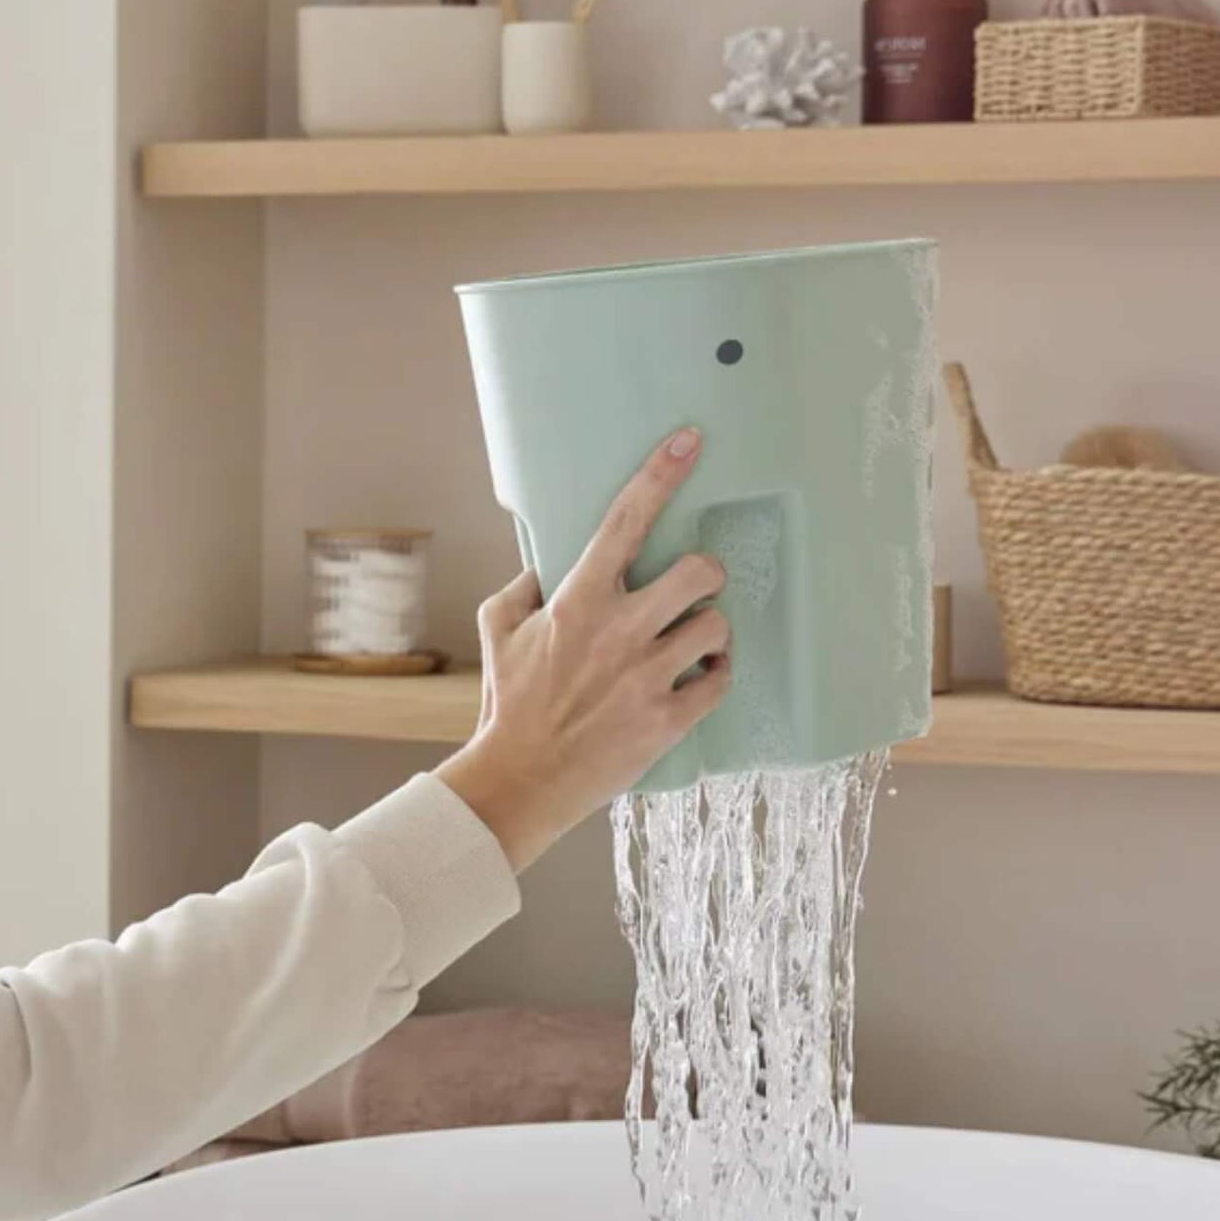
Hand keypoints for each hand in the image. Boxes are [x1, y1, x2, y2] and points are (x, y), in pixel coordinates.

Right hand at [435, 426, 730, 870]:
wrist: (521, 780)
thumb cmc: (509, 705)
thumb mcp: (498, 633)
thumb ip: (521, 589)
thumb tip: (544, 565)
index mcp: (577, 601)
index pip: (626, 521)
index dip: (661, 473)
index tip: (690, 440)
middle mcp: (618, 632)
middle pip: (700, 571)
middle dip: (705, 574)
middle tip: (692, 589)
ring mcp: (647, 676)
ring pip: (717, 625)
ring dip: (711, 629)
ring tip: (692, 642)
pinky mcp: (668, 719)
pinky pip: (721, 680)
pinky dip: (717, 674)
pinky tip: (702, 675)